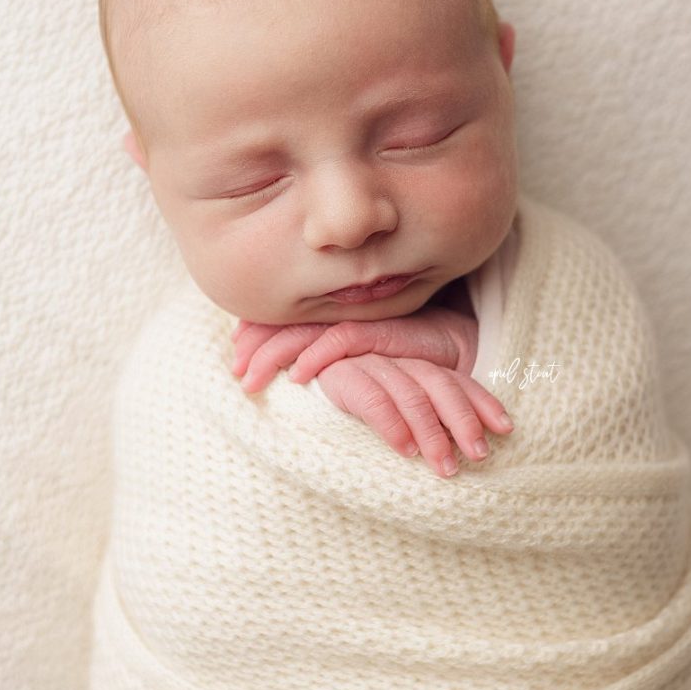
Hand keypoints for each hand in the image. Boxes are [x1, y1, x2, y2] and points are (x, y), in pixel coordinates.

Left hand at [227, 305, 479, 392]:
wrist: (454, 347)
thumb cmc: (405, 353)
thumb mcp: (358, 356)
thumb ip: (328, 357)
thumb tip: (288, 371)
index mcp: (333, 311)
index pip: (285, 315)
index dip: (256, 330)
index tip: (236, 351)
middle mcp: (342, 310)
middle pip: (285, 320)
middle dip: (255, 345)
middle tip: (236, 372)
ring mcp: (360, 318)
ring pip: (303, 331)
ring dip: (272, 355)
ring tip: (250, 380)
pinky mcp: (382, 330)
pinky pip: (340, 341)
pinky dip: (315, 357)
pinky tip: (297, 376)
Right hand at [312, 353, 512, 476]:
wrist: (288, 374)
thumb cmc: (344, 412)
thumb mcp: (392, 410)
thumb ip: (422, 422)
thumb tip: (465, 455)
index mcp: (414, 365)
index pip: (457, 380)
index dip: (482, 402)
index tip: (506, 429)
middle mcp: (396, 361)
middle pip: (440, 385)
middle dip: (463, 421)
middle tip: (478, 457)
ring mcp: (368, 365)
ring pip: (412, 394)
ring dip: (432, 432)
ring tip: (445, 467)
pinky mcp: (339, 377)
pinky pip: (372, 399)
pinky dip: (391, 424)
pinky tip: (404, 449)